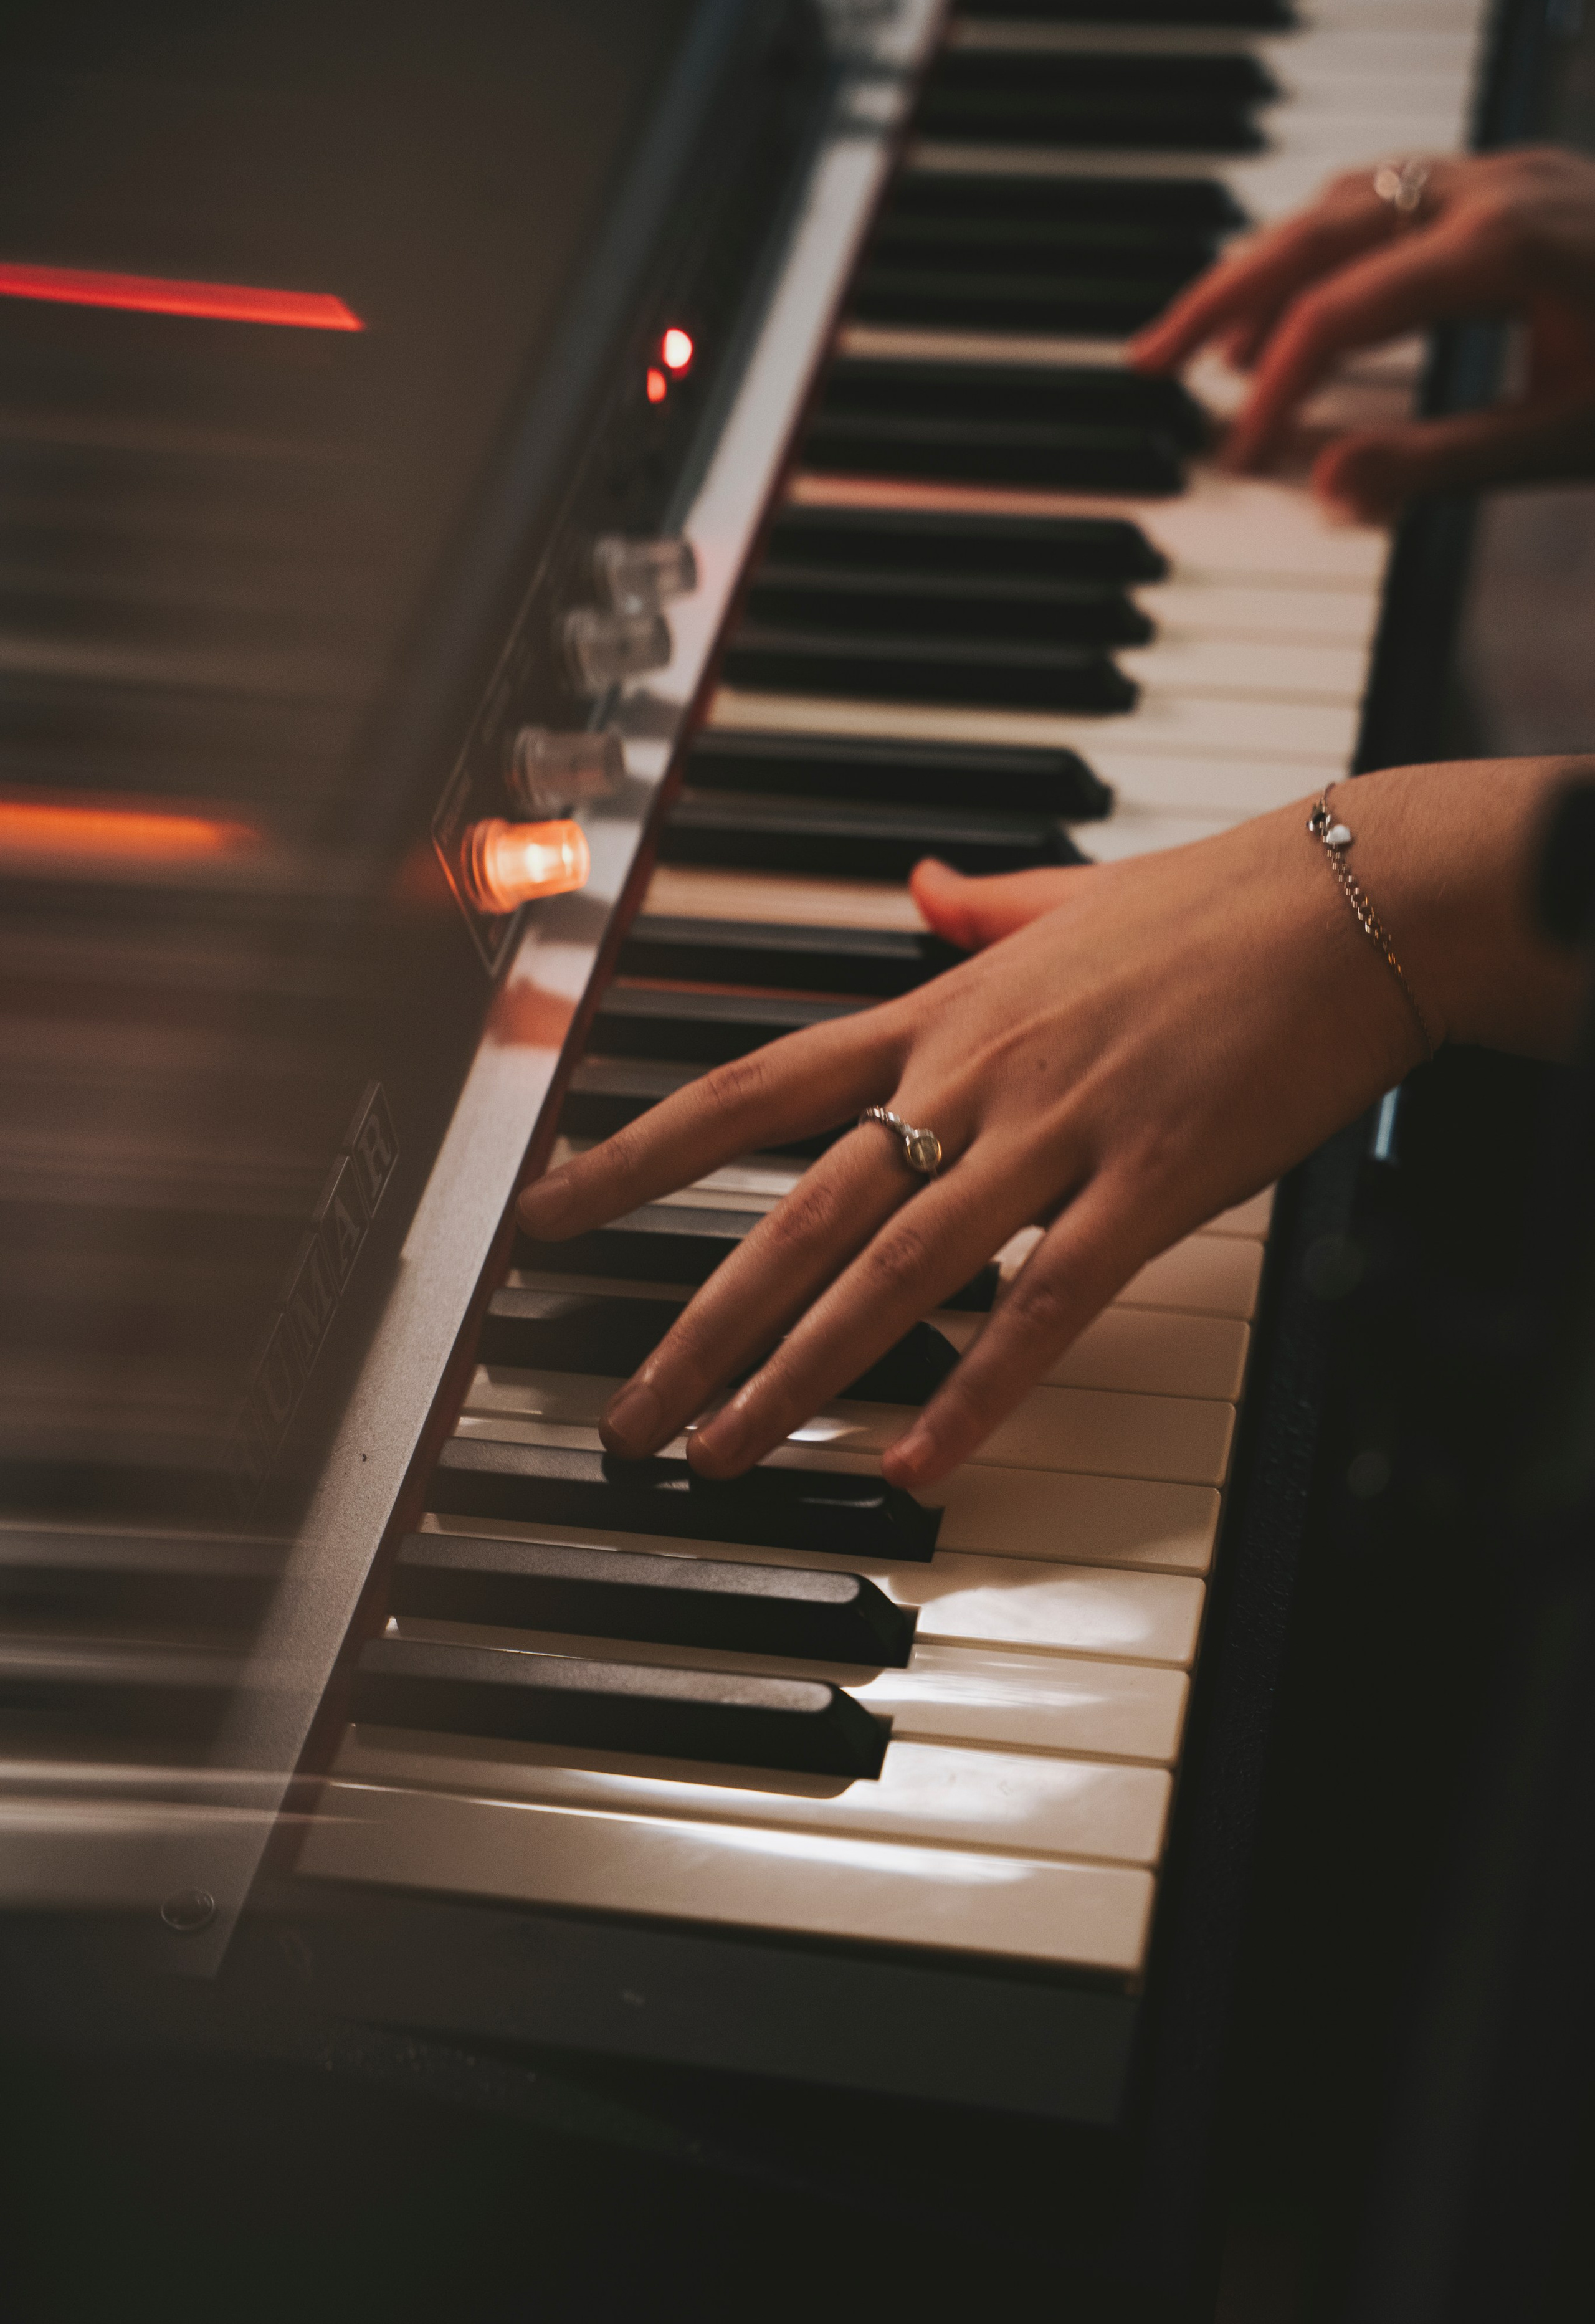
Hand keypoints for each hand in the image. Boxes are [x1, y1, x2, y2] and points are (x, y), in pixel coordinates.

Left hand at [517, 793, 1459, 1491]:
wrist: (1359, 896)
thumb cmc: (1216, 903)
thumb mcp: (1069, 897)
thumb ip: (979, 907)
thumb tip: (922, 884)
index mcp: (941, 1009)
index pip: (752, 1086)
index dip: (637, 1154)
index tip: (551, 1210)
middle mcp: (975, 1072)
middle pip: (801, 1209)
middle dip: (700, 1321)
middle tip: (628, 1413)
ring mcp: (1059, 1130)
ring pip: (898, 1269)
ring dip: (798, 1372)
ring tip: (724, 1453)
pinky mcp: (1151, 1184)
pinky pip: (1045, 1306)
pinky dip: (974, 1391)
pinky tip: (914, 1461)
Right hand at [1129, 146, 1594, 518]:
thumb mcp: (1567, 440)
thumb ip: (1437, 463)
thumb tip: (1321, 486)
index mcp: (1499, 246)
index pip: (1339, 316)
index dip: (1271, 393)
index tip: (1232, 462)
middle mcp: (1489, 187)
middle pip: (1312, 231)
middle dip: (1218, 299)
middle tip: (1143, 363)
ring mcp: (1503, 172)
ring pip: (1342, 201)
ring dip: (1263, 268)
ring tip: (1206, 342)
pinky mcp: (1515, 182)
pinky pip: (1387, 196)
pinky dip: (1323, 246)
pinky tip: (1304, 295)